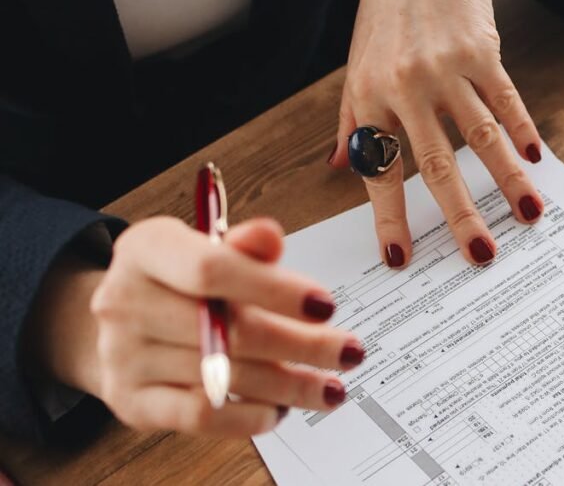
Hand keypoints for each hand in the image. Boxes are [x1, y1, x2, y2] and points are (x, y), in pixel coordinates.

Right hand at [56, 218, 362, 435]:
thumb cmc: (180, 280)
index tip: (326, 305)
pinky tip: (280, 409)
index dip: (275, 289)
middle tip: (348, 352)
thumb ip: (246, 247)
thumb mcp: (208, 247)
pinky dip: (249, 415)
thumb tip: (270, 237)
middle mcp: (125, 300)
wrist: (124, 321)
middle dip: (302, 345)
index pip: (212, 269)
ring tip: (330, 388)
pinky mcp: (132, 402)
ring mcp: (123, 355)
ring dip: (289, 386)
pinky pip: (201, 416)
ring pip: (224, 377)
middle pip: (229, 330)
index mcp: (146, 248)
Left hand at [328, 0, 544, 267]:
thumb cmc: (384, 15)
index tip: (402, 259)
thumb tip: (341, 167)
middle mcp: (404, 85)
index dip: (389, 218)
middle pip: (434, 163)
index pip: (379, 170)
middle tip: (479, 255)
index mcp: (368, 96)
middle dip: (458, 214)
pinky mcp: (481, 49)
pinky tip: (536, 159)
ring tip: (529, 213)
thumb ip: (350, 120)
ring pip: (480, 134)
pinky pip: (506, 99)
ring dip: (507, 178)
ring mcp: (445, 66)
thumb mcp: (356, 66)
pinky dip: (522, 130)